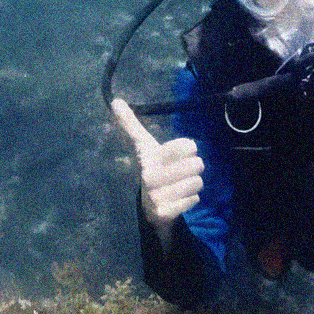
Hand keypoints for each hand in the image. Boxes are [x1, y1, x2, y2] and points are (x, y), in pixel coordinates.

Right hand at [113, 98, 203, 245]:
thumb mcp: (144, 147)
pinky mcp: (164, 212)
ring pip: (197, 183)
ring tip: (179, 186)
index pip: (188, 145)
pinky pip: (194, 200)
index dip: (188, 149)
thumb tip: (115, 100)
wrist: (147, 206)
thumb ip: (131, 125)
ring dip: (192, 185)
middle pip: (198, 164)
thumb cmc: (152, 169)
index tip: (178, 153)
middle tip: (180, 172)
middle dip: (193, 168)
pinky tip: (178, 199)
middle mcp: (151, 176)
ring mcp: (156, 196)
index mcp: (149, 157)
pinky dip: (190, 200)